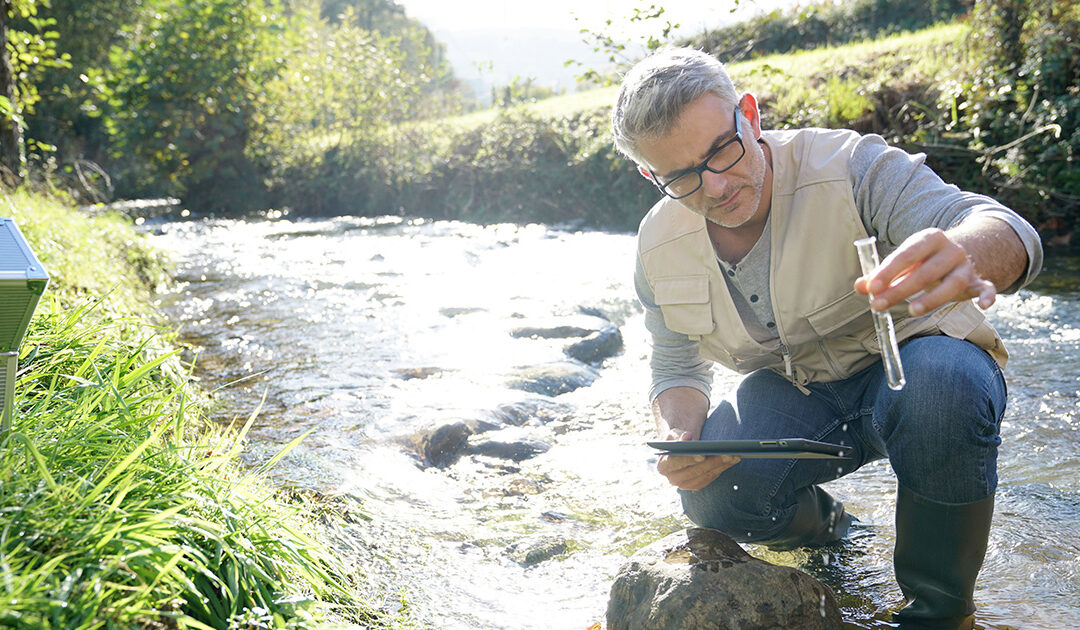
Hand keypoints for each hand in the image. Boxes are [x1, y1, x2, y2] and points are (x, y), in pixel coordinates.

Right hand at [656, 428, 739, 490]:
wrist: (681, 448)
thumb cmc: (678, 439)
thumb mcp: (675, 434)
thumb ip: (679, 435)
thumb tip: (687, 437)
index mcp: (663, 466)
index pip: (675, 463)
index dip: (689, 459)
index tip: (702, 455)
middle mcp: (672, 479)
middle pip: (694, 471)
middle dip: (711, 462)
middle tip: (726, 454)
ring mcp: (685, 484)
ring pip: (705, 476)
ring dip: (720, 466)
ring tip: (734, 456)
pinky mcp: (697, 485)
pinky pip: (711, 478)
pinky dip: (722, 469)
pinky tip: (732, 460)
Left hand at [854, 228, 995, 316]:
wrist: (957, 253)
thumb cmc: (921, 260)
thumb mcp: (902, 262)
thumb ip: (880, 274)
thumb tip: (860, 286)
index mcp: (929, 238)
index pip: (907, 254)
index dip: (888, 271)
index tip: (872, 287)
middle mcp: (950, 250)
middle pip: (926, 272)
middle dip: (901, 290)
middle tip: (878, 306)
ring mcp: (966, 266)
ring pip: (953, 283)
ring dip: (932, 298)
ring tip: (912, 311)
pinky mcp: (979, 281)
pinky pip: (987, 287)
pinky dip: (988, 295)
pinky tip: (984, 306)